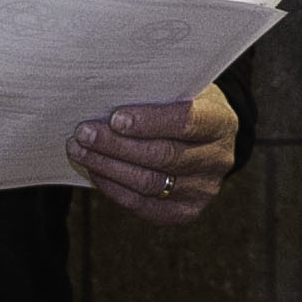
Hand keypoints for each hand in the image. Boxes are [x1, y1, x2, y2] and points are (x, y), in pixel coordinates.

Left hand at [70, 83, 240, 223]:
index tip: (115, 118)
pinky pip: (143, 205)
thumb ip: (156, 92)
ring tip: (80, 150)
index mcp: (221, 122)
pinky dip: (114, 188)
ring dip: (108, 167)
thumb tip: (107, 95)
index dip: (150, 122)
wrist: (203, 139)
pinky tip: (95, 171)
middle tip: (84, 133)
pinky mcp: (185, 211)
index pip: (187, 122)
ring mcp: (203, 189)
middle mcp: (218, 159)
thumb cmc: (182, 105)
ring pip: (149, 182)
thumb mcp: (181, 89)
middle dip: (117, 145)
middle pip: (164, 156)